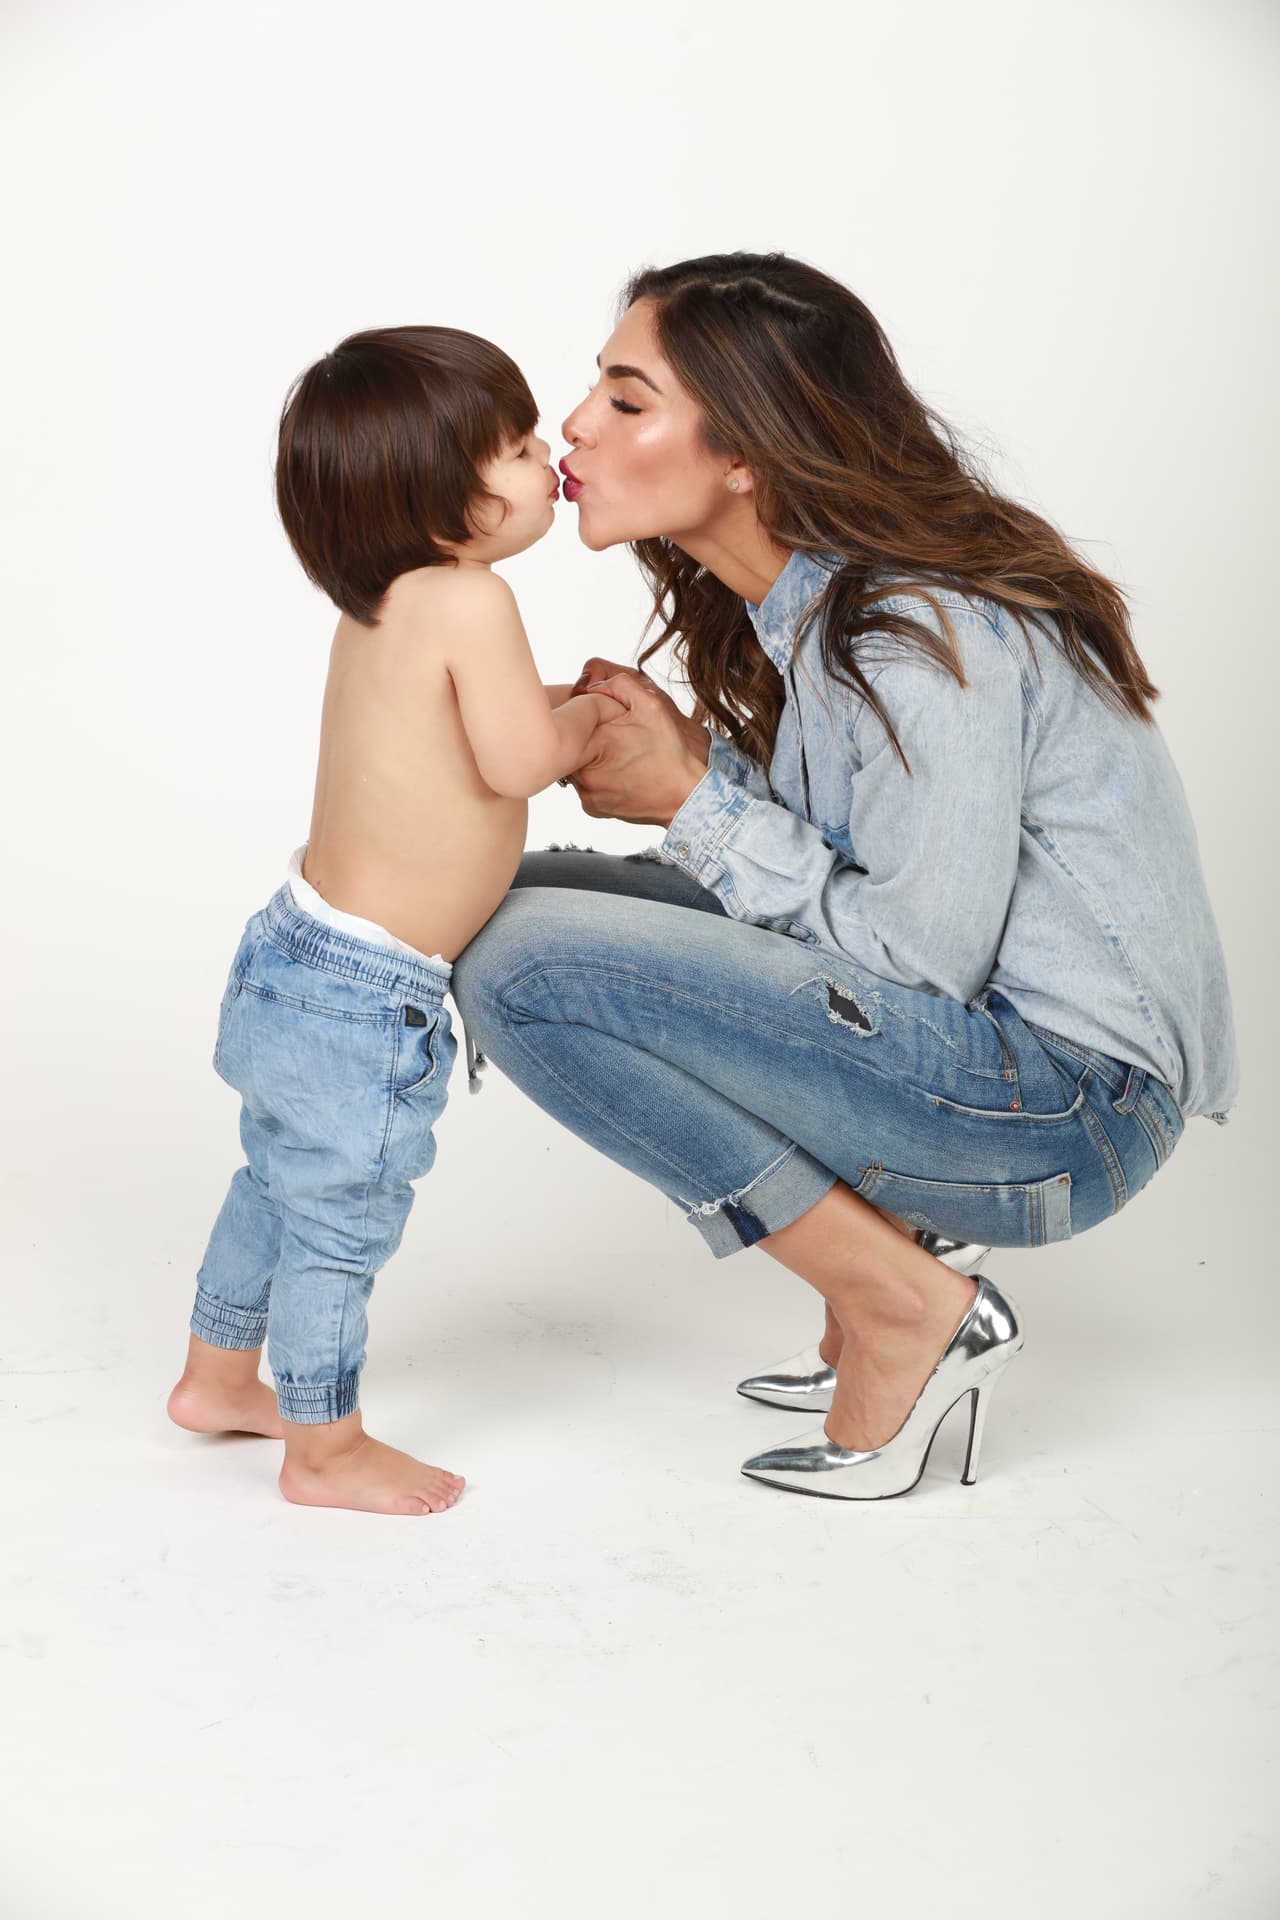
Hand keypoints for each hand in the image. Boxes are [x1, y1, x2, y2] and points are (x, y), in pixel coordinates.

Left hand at [560, 664, 710, 827]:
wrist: (684, 796)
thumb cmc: (670, 753)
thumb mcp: (651, 705)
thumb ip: (618, 684)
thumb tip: (590, 686)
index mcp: (593, 745)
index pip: (570, 720)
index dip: (586, 714)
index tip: (605, 719)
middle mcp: (584, 774)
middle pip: (570, 744)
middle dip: (588, 736)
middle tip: (614, 737)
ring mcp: (587, 794)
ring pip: (576, 765)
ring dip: (591, 757)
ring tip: (619, 756)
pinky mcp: (593, 808)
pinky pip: (586, 785)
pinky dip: (598, 776)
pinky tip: (619, 772)